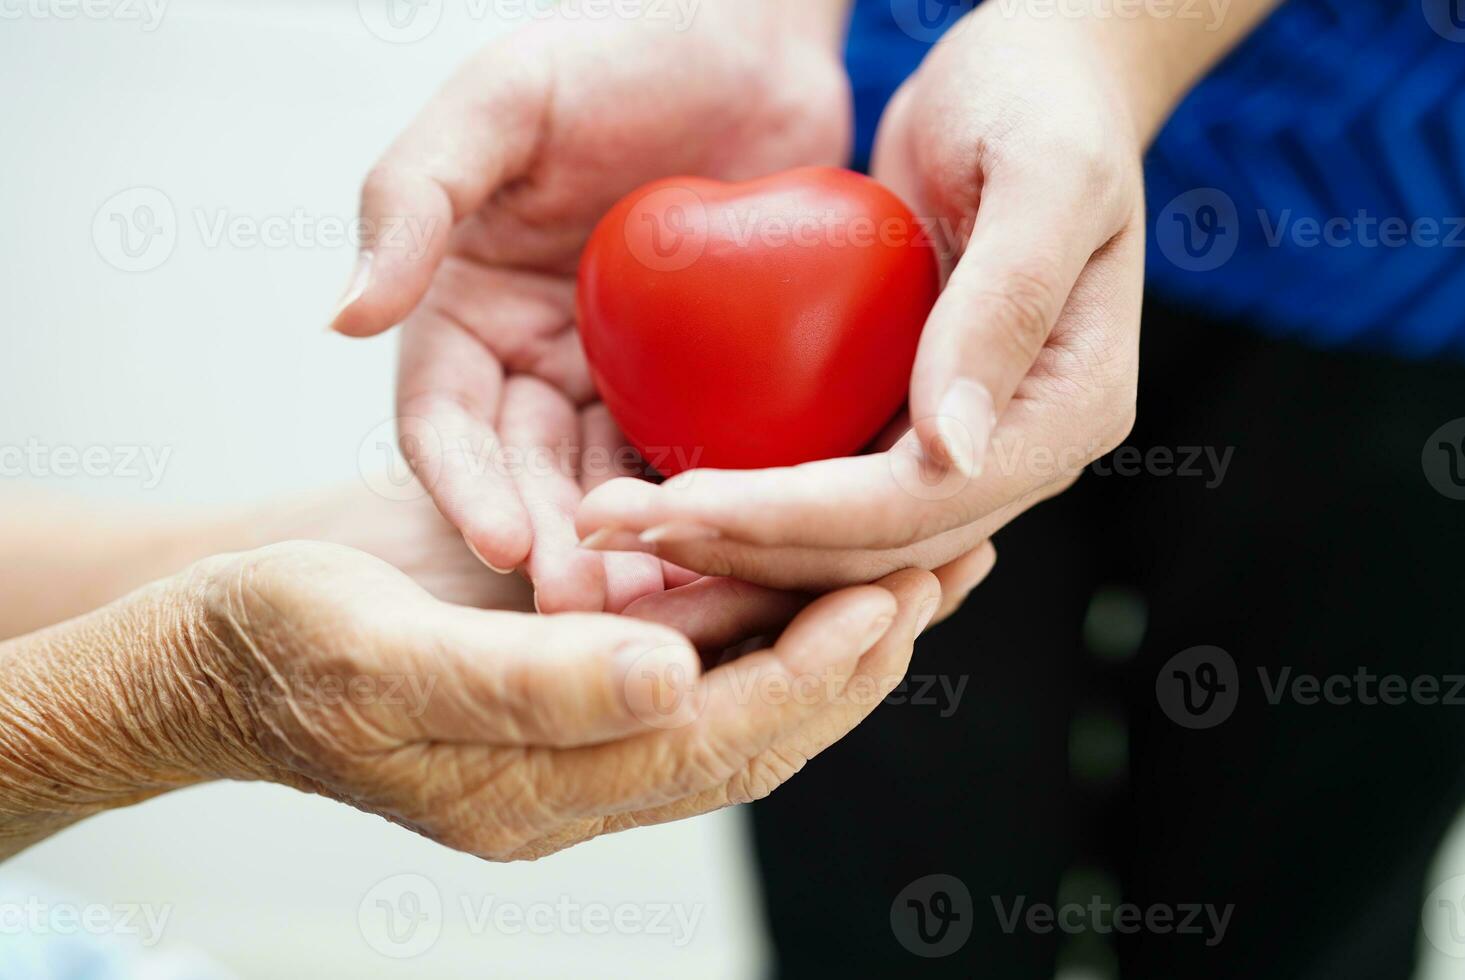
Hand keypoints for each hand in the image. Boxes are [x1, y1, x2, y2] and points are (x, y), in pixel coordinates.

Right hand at [166, 542, 939, 860]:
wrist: (213, 641)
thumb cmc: (274, 644)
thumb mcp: (380, 654)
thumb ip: (523, 684)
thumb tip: (669, 683)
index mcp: (538, 788)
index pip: (715, 742)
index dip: (808, 674)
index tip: (889, 598)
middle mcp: (580, 771)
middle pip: (757, 727)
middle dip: (859, 655)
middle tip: (952, 569)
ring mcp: (582, 723)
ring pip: (745, 690)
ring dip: (836, 629)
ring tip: (925, 560)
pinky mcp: (576, 668)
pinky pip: (701, 650)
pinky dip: (769, 605)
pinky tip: (814, 554)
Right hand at [331, 0, 853, 613]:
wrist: (754, 34)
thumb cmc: (619, 44)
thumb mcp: (502, 99)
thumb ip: (412, 197)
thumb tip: (341, 317)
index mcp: (463, 312)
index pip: (445, 422)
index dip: (465, 487)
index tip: (499, 544)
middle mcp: (535, 363)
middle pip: (530, 479)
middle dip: (552, 548)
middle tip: (586, 612)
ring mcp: (622, 383)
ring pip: (615, 492)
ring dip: (632, 555)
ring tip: (661, 613)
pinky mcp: (706, 389)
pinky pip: (705, 464)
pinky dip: (715, 514)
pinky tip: (741, 560)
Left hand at [575, 6, 1150, 589]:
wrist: (1034, 76)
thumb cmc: (1042, 101)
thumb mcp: (1044, 176)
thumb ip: (1006, 306)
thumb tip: (954, 450)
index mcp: (1067, 416)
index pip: (915, 503)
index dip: (790, 519)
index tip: (676, 507)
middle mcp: (1015, 454)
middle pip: (867, 549)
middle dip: (736, 549)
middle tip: (611, 528)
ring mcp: (960, 449)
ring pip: (834, 542)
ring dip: (724, 544)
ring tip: (612, 525)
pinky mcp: (903, 423)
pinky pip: (818, 488)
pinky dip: (741, 501)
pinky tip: (658, 488)